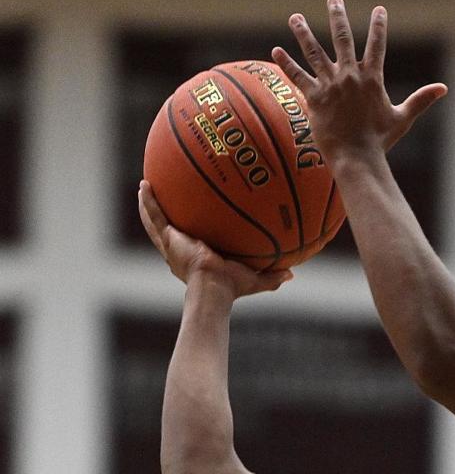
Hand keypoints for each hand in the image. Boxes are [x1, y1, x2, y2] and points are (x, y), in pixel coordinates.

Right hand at [138, 182, 292, 295]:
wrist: (214, 288)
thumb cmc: (232, 288)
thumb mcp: (255, 279)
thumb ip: (272, 276)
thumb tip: (291, 275)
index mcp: (197, 258)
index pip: (193, 241)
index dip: (190, 232)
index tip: (192, 219)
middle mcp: (181, 251)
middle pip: (171, 229)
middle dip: (166, 215)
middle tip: (164, 197)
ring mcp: (172, 244)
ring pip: (156, 221)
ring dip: (150, 204)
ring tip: (145, 186)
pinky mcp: (168, 239)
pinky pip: (154, 216)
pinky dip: (148, 201)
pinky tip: (144, 185)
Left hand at [272, 0, 446, 159]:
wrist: (357, 158)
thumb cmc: (380, 141)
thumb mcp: (402, 118)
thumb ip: (421, 100)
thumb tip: (444, 89)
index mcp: (371, 79)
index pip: (377, 45)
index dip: (379, 26)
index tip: (380, 10)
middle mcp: (349, 76)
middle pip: (342, 38)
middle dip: (338, 16)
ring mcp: (330, 85)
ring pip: (314, 52)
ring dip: (304, 32)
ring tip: (295, 18)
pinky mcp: (314, 98)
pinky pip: (297, 76)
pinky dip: (286, 63)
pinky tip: (276, 50)